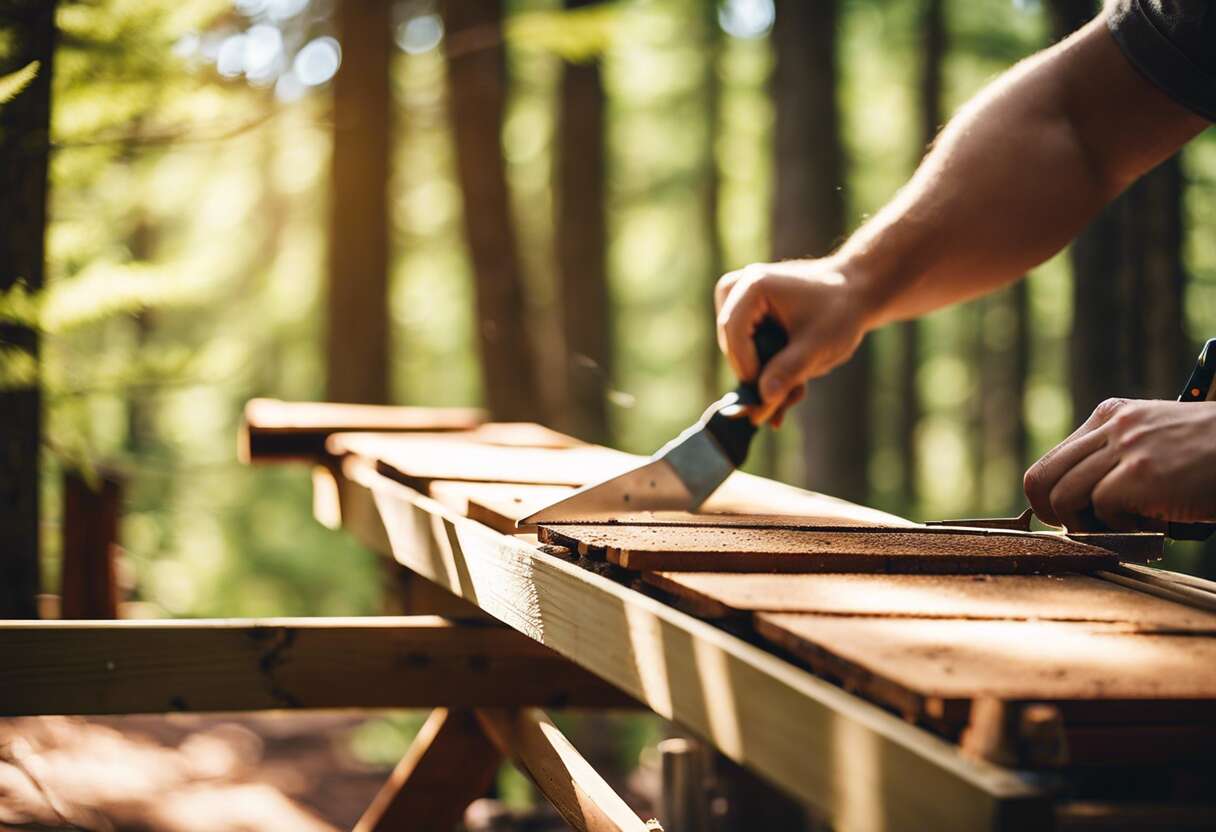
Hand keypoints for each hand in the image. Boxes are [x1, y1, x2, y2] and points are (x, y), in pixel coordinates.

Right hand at [714, 258, 872, 425]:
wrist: (853, 293)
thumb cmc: (840, 312)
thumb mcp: (818, 345)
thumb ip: (789, 371)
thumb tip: (761, 403)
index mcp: (753, 285)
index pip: (733, 336)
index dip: (747, 369)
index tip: (769, 395)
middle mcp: (737, 287)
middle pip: (730, 343)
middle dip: (757, 374)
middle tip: (788, 399)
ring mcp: (737, 298)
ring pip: (735, 349)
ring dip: (764, 373)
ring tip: (797, 389)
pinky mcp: (743, 312)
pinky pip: (743, 346)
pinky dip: (766, 366)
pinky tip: (793, 381)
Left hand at [1023, 398, 1215, 530]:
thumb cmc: (1210, 456)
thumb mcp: (1154, 441)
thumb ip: (1113, 460)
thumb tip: (1073, 507)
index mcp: (1109, 416)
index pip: (1050, 462)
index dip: (1051, 498)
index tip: (1070, 518)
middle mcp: (1111, 427)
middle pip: (1041, 480)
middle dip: (1052, 516)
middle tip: (1080, 532)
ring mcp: (1124, 449)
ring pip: (1063, 498)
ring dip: (1086, 526)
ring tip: (1121, 529)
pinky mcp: (1140, 474)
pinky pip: (1101, 510)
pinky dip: (1122, 529)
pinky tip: (1152, 523)